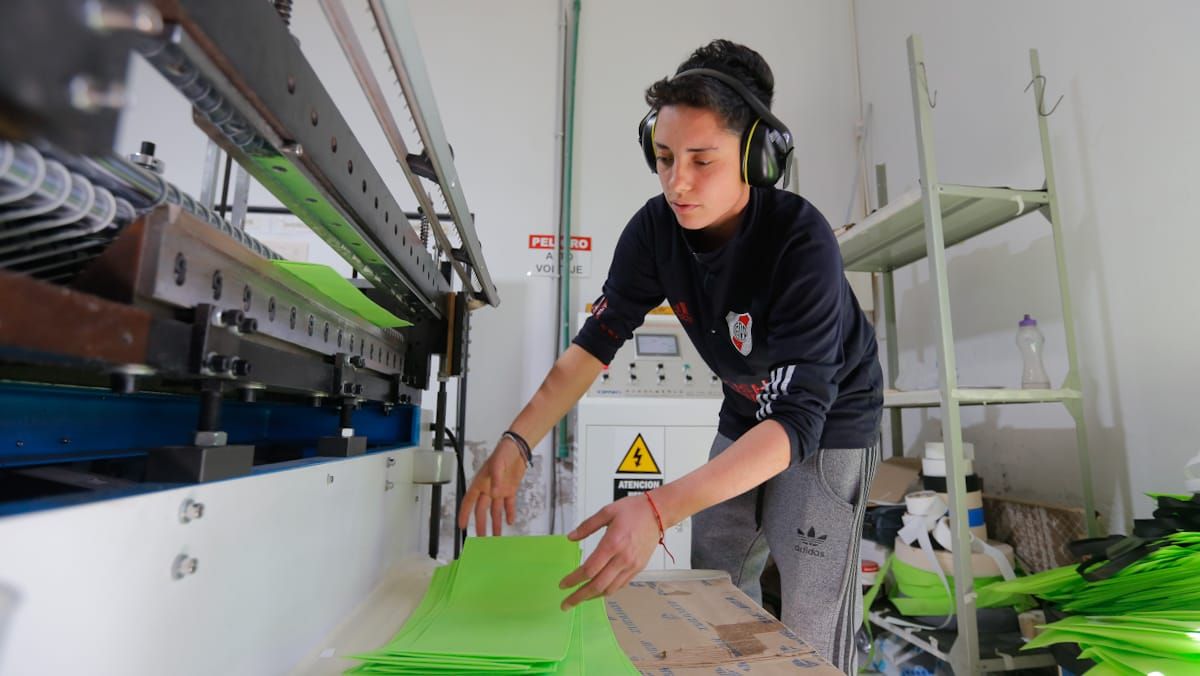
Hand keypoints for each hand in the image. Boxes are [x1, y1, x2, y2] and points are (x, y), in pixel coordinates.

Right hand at [458, 439, 526, 535]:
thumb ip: (496, 478)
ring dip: (496, 523)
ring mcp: (499, 490)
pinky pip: (509, 504)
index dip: (464, 514)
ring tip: (496, 536)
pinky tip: (510, 522)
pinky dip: (509, 513)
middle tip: (481, 538)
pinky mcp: (510, 490)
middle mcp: (488, 489)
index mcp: (480, 483)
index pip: (469, 501)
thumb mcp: (498, 463)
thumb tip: (495, 491)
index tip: (462, 526)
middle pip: (482, 510)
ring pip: (496, 511)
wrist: (518, 448)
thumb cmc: (504, 452)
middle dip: (481, 524)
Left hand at [558, 493, 660, 610]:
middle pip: (597, 585)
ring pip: (609, 589)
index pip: (589, 569)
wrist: (658, 513)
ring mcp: (632, 565)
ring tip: (580, 598)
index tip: (563, 585)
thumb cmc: (634, 510)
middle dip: (579, 597)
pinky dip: (607, 591)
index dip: (573, 580)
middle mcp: (623, 558)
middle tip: (566, 604)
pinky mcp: (638, 568)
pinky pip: (620, 585)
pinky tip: (598, 590)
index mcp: (612, 544)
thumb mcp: (606, 511)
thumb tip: (571, 538)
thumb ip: (587, 526)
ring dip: (592, 597)